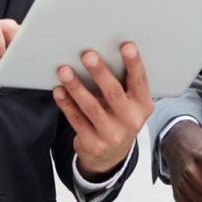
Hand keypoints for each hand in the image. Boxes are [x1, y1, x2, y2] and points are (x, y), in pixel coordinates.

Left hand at [53, 42, 153, 177]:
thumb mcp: (129, 104)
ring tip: (64, 70)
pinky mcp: (93, 143)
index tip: (126, 46)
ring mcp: (111, 134)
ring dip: (76, 86)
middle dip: (100, 72)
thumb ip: (122, 84)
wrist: (111, 156)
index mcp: (142, 105)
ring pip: (91, 107)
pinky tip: (59, 90)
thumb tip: (100, 54)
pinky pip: (76, 120)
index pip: (140, 81)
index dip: (134, 63)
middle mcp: (130, 120)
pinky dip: (66, 103)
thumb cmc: (119, 116)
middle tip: (87, 55)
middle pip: (113, 93)